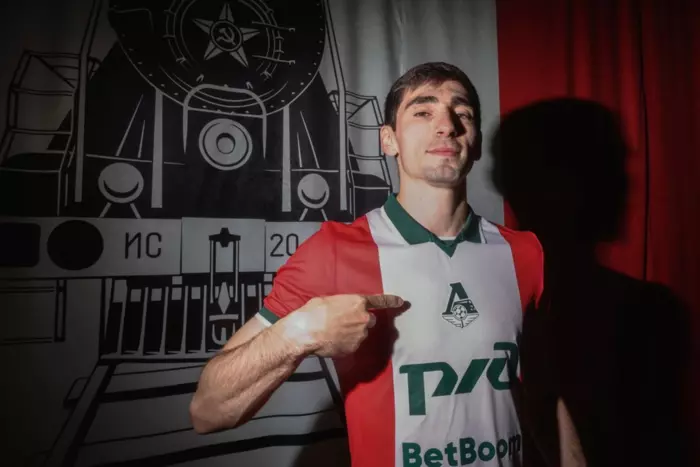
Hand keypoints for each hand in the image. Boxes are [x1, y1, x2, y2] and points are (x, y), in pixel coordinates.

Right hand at [278, 294, 403, 357]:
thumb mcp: (329, 300)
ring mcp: (360, 335)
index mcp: (358, 302)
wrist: (306, 332)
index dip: (391, 301)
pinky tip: (333, 342)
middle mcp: (364, 319)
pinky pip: (352, 345)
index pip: (380, 301)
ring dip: (352, 334)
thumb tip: (342, 309)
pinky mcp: (354, 348)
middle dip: (361, 322)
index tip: (402, 302)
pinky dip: (346, 344)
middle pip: (369, 320)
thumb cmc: (314, 311)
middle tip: (344, 322)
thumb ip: (342, 305)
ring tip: (334, 333)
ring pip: (360, 334)